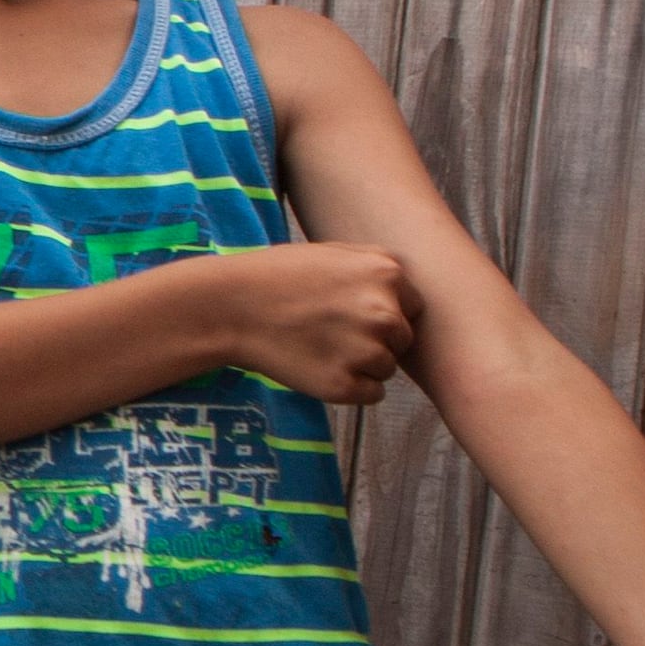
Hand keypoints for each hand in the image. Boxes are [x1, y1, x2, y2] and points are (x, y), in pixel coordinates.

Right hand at [194, 244, 419, 403]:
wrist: (231, 307)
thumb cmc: (278, 276)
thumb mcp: (334, 251)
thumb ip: (377, 267)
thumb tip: (406, 294)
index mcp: (388, 274)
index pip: (413, 308)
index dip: (385, 312)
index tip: (351, 313)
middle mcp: (385, 313)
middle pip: (403, 340)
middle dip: (376, 339)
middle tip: (331, 331)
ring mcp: (366, 352)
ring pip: (387, 368)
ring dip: (362, 364)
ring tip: (320, 347)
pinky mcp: (345, 386)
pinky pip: (371, 394)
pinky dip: (350, 386)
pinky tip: (319, 367)